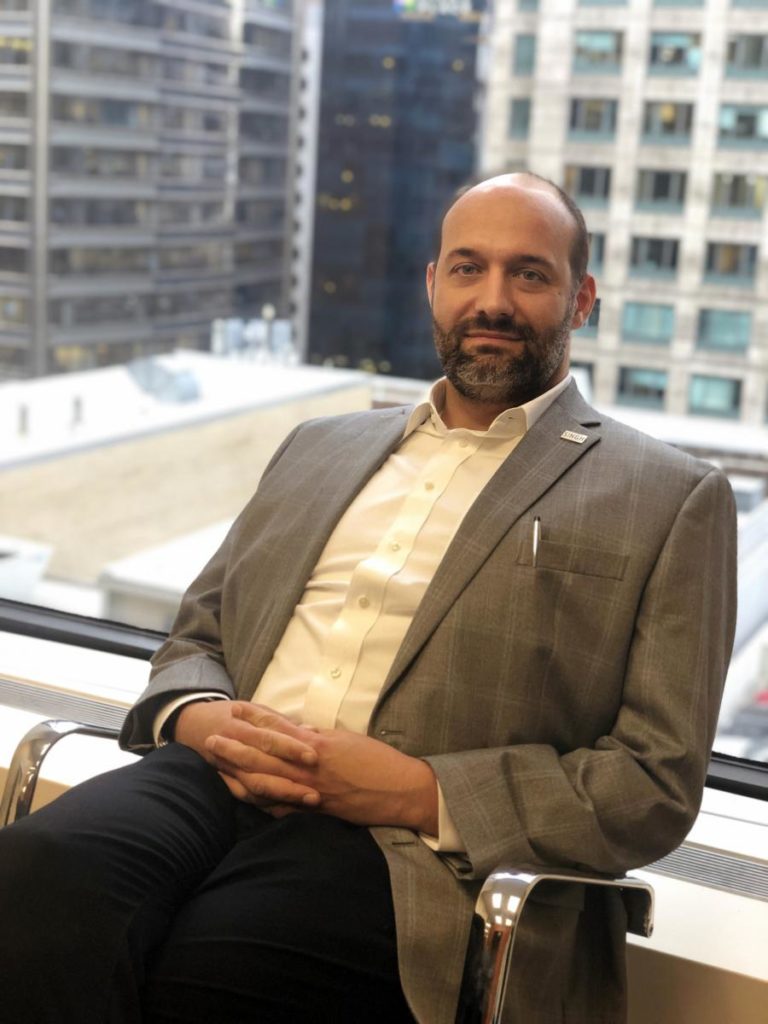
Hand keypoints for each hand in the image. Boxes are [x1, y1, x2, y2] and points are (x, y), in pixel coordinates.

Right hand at [174, 700, 320, 807]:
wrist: (191, 725)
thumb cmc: (230, 714)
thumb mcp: (251, 708)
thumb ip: (279, 721)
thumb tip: (312, 732)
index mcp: (238, 728)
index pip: (267, 738)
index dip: (290, 748)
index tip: (313, 757)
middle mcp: (231, 751)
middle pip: (262, 768)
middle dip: (290, 779)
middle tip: (316, 790)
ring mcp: (227, 771)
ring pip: (255, 787)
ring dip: (283, 796)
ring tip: (309, 801)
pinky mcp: (227, 784)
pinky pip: (248, 798)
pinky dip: (269, 805)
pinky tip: (290, 809)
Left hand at [206, 726, 438, 833]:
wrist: (401, 790)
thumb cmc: (378, 762)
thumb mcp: (347, 740)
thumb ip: (319, 737)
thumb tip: (298, 731)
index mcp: (317, 744)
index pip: (278, 730)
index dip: (254, 720)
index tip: (235, 711)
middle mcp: (309, 767)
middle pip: (264, 756)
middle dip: (235, 747)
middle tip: (210, 740)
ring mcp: (310, 791)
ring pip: (267, 781)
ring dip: (239, 773)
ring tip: (218, 766)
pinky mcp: (315, 810)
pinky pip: (281, 806)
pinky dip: (260, 801)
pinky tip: (243, 796)